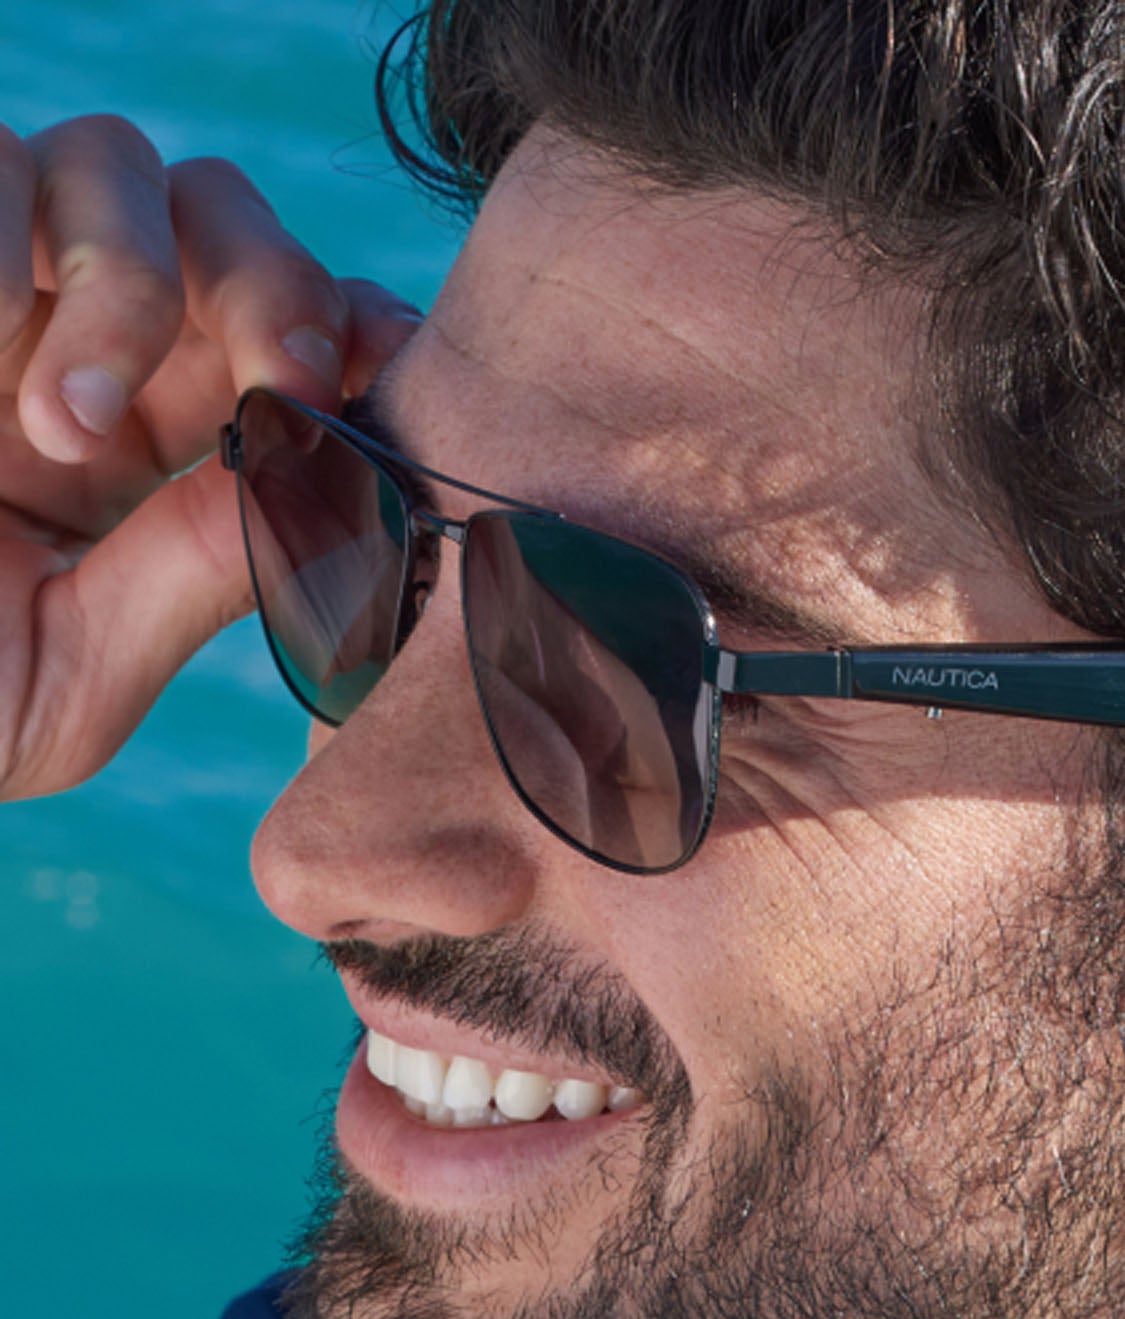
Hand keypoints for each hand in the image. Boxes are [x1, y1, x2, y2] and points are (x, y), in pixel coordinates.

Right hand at [0, 114, 421, 800]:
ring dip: (128, 281)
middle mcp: (63, 345)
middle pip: (219, 219)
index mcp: (135, 442)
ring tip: (65, 429)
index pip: (274, 338)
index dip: (348, 335)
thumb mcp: (69, 672)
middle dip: (277, 284)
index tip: (382, 375)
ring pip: (104, 160)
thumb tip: (333, 487)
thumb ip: (193, 575)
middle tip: (279, 381)